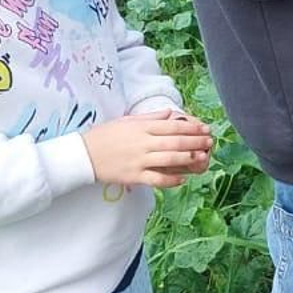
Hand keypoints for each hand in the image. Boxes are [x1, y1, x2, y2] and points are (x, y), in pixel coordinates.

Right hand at [86, 112, 212, 189]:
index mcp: (142, 128)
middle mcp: (143, 143)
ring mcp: (139, 160)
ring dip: (189, 158)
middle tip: (210, 142)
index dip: (192, 127)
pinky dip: (171, 179)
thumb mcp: (127, 121)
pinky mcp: (134, 176)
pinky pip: (157, 178)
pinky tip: (183, 178)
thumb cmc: (105, 136)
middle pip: (176, 141)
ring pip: (170, 159)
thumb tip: (170, 113)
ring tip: (203, 157)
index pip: (173, 126)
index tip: (205, 128)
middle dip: (196, 141)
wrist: (82, 155)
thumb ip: (150, 118)